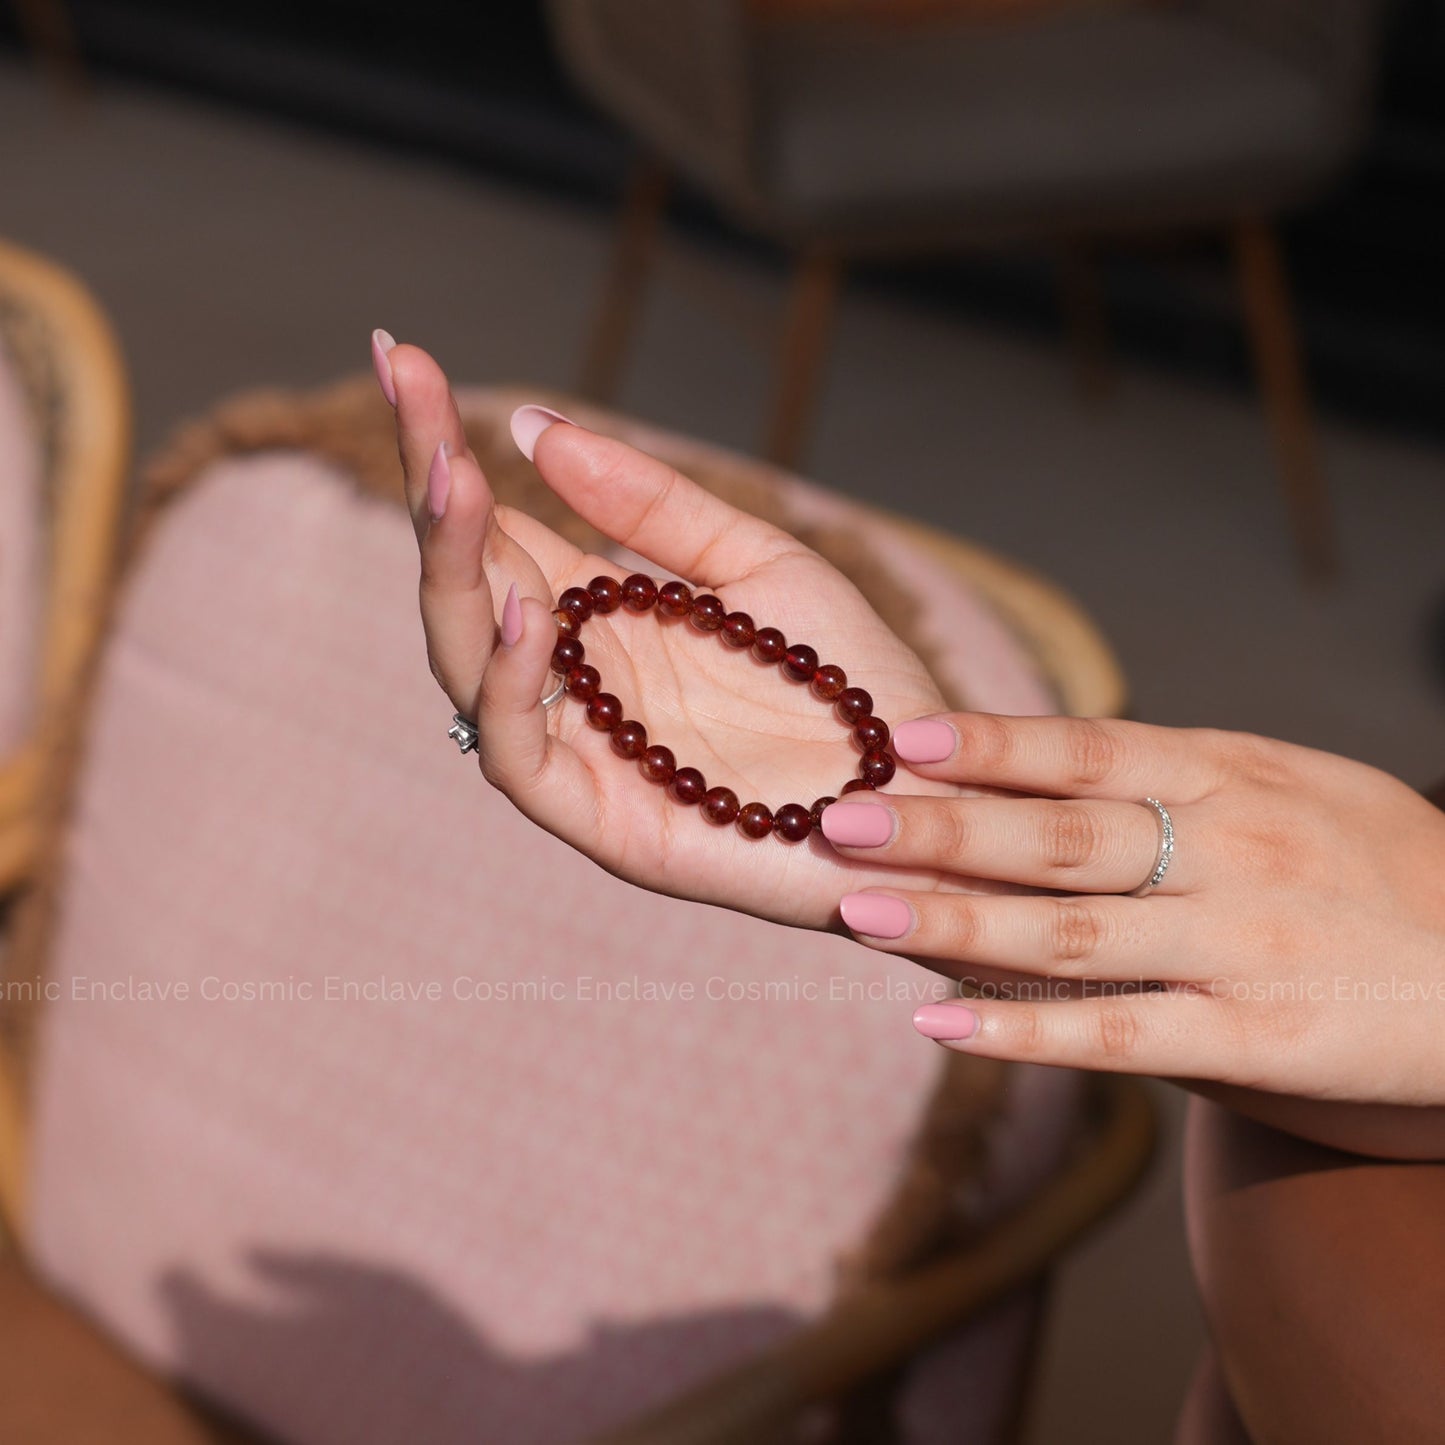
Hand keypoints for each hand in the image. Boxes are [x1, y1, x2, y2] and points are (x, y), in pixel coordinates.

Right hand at [379, 340, 1014, 928]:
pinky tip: (525, 610)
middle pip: (468, 584)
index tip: (408, 355)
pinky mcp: (606, 821)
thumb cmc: (851, 682)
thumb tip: (536, 427)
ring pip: (469, 666)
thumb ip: (653, 507)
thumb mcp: (758, 565)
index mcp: (604, 619)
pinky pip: (521, 756)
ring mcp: (586, 751)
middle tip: (411, 385)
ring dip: (454, 573)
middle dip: (434, 489)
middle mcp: (578, 680)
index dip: (446, 447)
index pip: (497, 527)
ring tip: (456, 481)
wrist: (930, 787)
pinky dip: (509, 685)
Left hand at [818, 710, 1444, 1115]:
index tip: (901, 736)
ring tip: (860, 911)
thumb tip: (1033, 763)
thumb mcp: (1288, 783)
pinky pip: (1122, 1037)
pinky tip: (943, 1027)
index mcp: (1235, 776)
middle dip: (942, 829)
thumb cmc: (1374, 863)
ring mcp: (1243, 948)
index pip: (1093, 751)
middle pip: (1062, 840)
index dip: (993, 744)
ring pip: (1073, 936)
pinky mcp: (1258, 1041)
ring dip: (955, 924)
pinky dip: (1026, 1032)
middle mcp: (1233, 853)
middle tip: (840, 819)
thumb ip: (1172, 776)